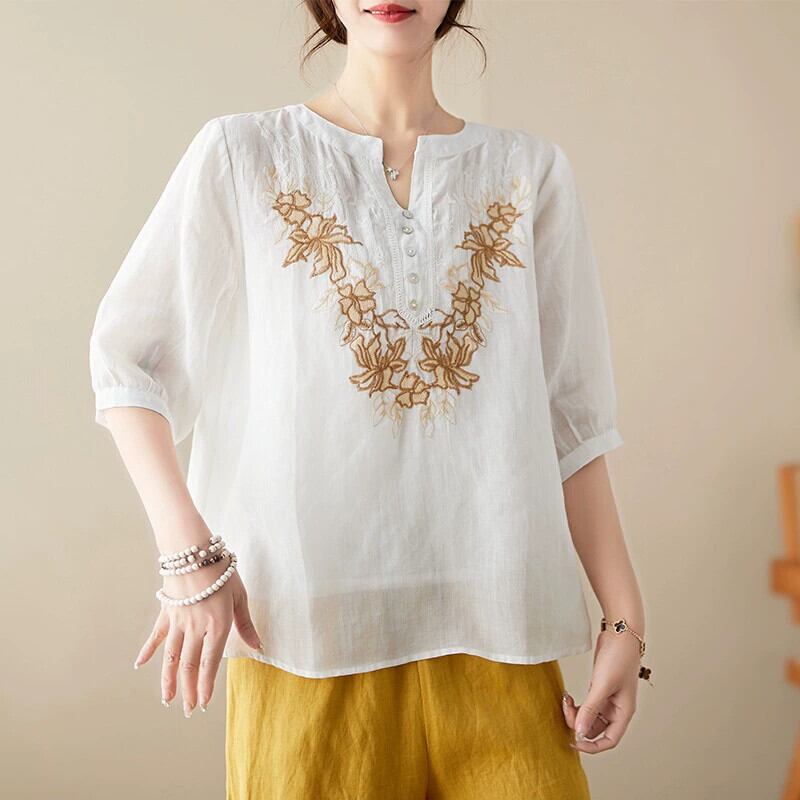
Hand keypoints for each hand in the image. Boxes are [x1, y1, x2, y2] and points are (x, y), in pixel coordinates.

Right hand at [133, 558, 262, 716]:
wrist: (194, 550)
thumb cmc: (222, 570)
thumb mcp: (240, 596)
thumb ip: (246, 625)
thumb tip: (259, 646)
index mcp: (217, 625)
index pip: (211, 663)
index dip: (206, 685)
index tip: (203, 703)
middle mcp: (196, 628)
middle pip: (191, 665)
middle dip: (189, 689)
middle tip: (188, 709)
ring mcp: (178, 621)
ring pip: (172, 657)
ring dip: (169, 679)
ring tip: (168, 699)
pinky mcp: (166, 612)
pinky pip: (156, 635)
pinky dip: (148, 650)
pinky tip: (140, 664)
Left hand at [561, 628, 639, 752]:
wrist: (620, 634)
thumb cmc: (618, 658)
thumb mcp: (602, 684)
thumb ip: (591, 709)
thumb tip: (580, 732)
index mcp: (624, 712)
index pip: (610, 740)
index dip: (592, 746)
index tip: (574, 742)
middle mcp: (616, 709)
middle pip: (596, 729)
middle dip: (579, 723)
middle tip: (566, 708)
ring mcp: (607, 699)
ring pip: (589, 717)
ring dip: (575, 713)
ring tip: (566, 700)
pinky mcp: (599, 688)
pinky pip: (587, 705)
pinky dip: (576, 704)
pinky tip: (568, 696)